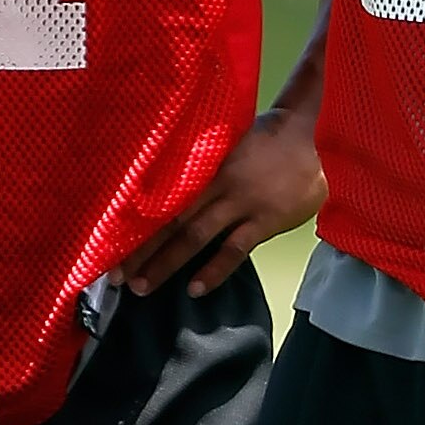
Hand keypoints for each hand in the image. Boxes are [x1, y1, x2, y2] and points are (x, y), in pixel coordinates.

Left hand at [123, 105, 325, 298]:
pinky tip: (195, 289)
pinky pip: (235, 249)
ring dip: (167, 263)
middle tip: (116, 277)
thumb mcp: (228, 144)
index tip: (109, 243)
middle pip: (170, 220)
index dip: (135, 222)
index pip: (161, 197)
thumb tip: (169, 190)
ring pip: (195, 236)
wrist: (315, 136)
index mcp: (203, 164)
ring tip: (142, 287)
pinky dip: (214, 269)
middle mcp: (216, 184)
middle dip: (141, 250)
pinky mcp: (265, 219)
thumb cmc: (269, 139)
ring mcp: (241, 202)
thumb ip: (203, 166)